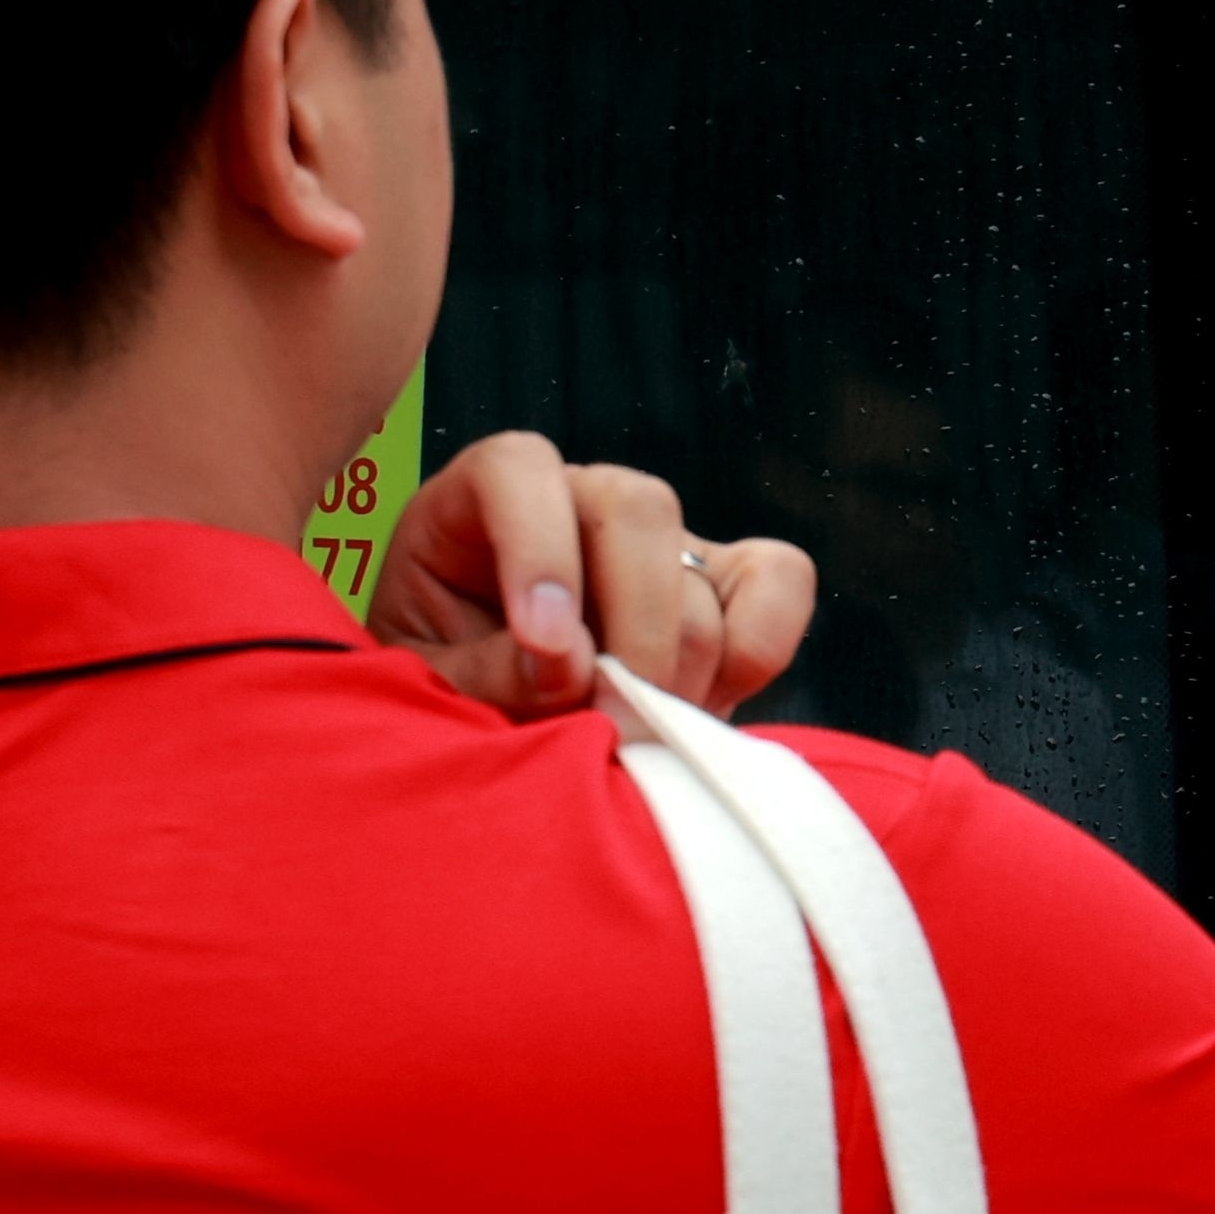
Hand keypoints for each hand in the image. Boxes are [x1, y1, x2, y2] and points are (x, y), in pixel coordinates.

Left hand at [372, 429, 817, 720]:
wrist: (502, 743)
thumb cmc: (449, 699)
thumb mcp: (434, 690)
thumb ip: (488, 674)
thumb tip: (572, 668)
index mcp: (478, 504)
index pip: (517, 470)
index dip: (538, 549)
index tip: (546, 648)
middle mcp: (577, 503)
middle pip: (635, 509)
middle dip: (634, 632)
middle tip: (617, 727)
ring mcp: (661, 540)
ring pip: (698, 572)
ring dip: (679, 674)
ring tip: (639, 740)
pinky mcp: (728, 582)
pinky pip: (780, 581)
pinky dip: (760, 648)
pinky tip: (706, 709)